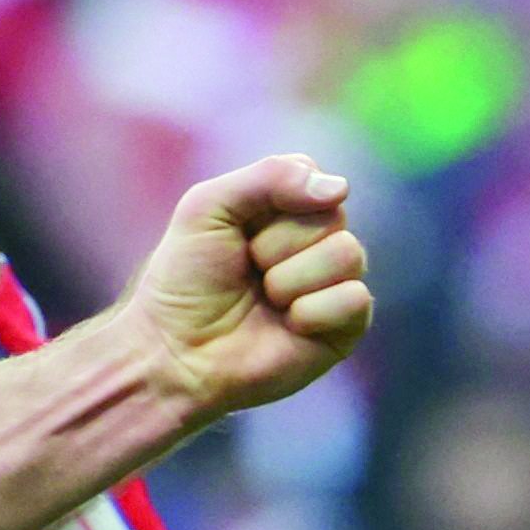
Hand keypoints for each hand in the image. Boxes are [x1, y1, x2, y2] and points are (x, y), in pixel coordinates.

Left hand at [118, 156, 371, 421]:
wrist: (174, 353)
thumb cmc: (184, 281)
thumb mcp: (206, 208)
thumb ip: (268, 176)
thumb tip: (340, 189)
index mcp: (287, 207)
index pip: (312, 177)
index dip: (274, 202)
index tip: (239, 230)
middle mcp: (317, 241)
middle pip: (331, 217)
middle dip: (275, 246)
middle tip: (246, 271)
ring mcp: (333, 282)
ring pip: (348, 254)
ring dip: (289, 280)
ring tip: (264, 300)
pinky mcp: (344, 326)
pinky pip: (356, 299)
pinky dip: (311, 313)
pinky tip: (287, 326)